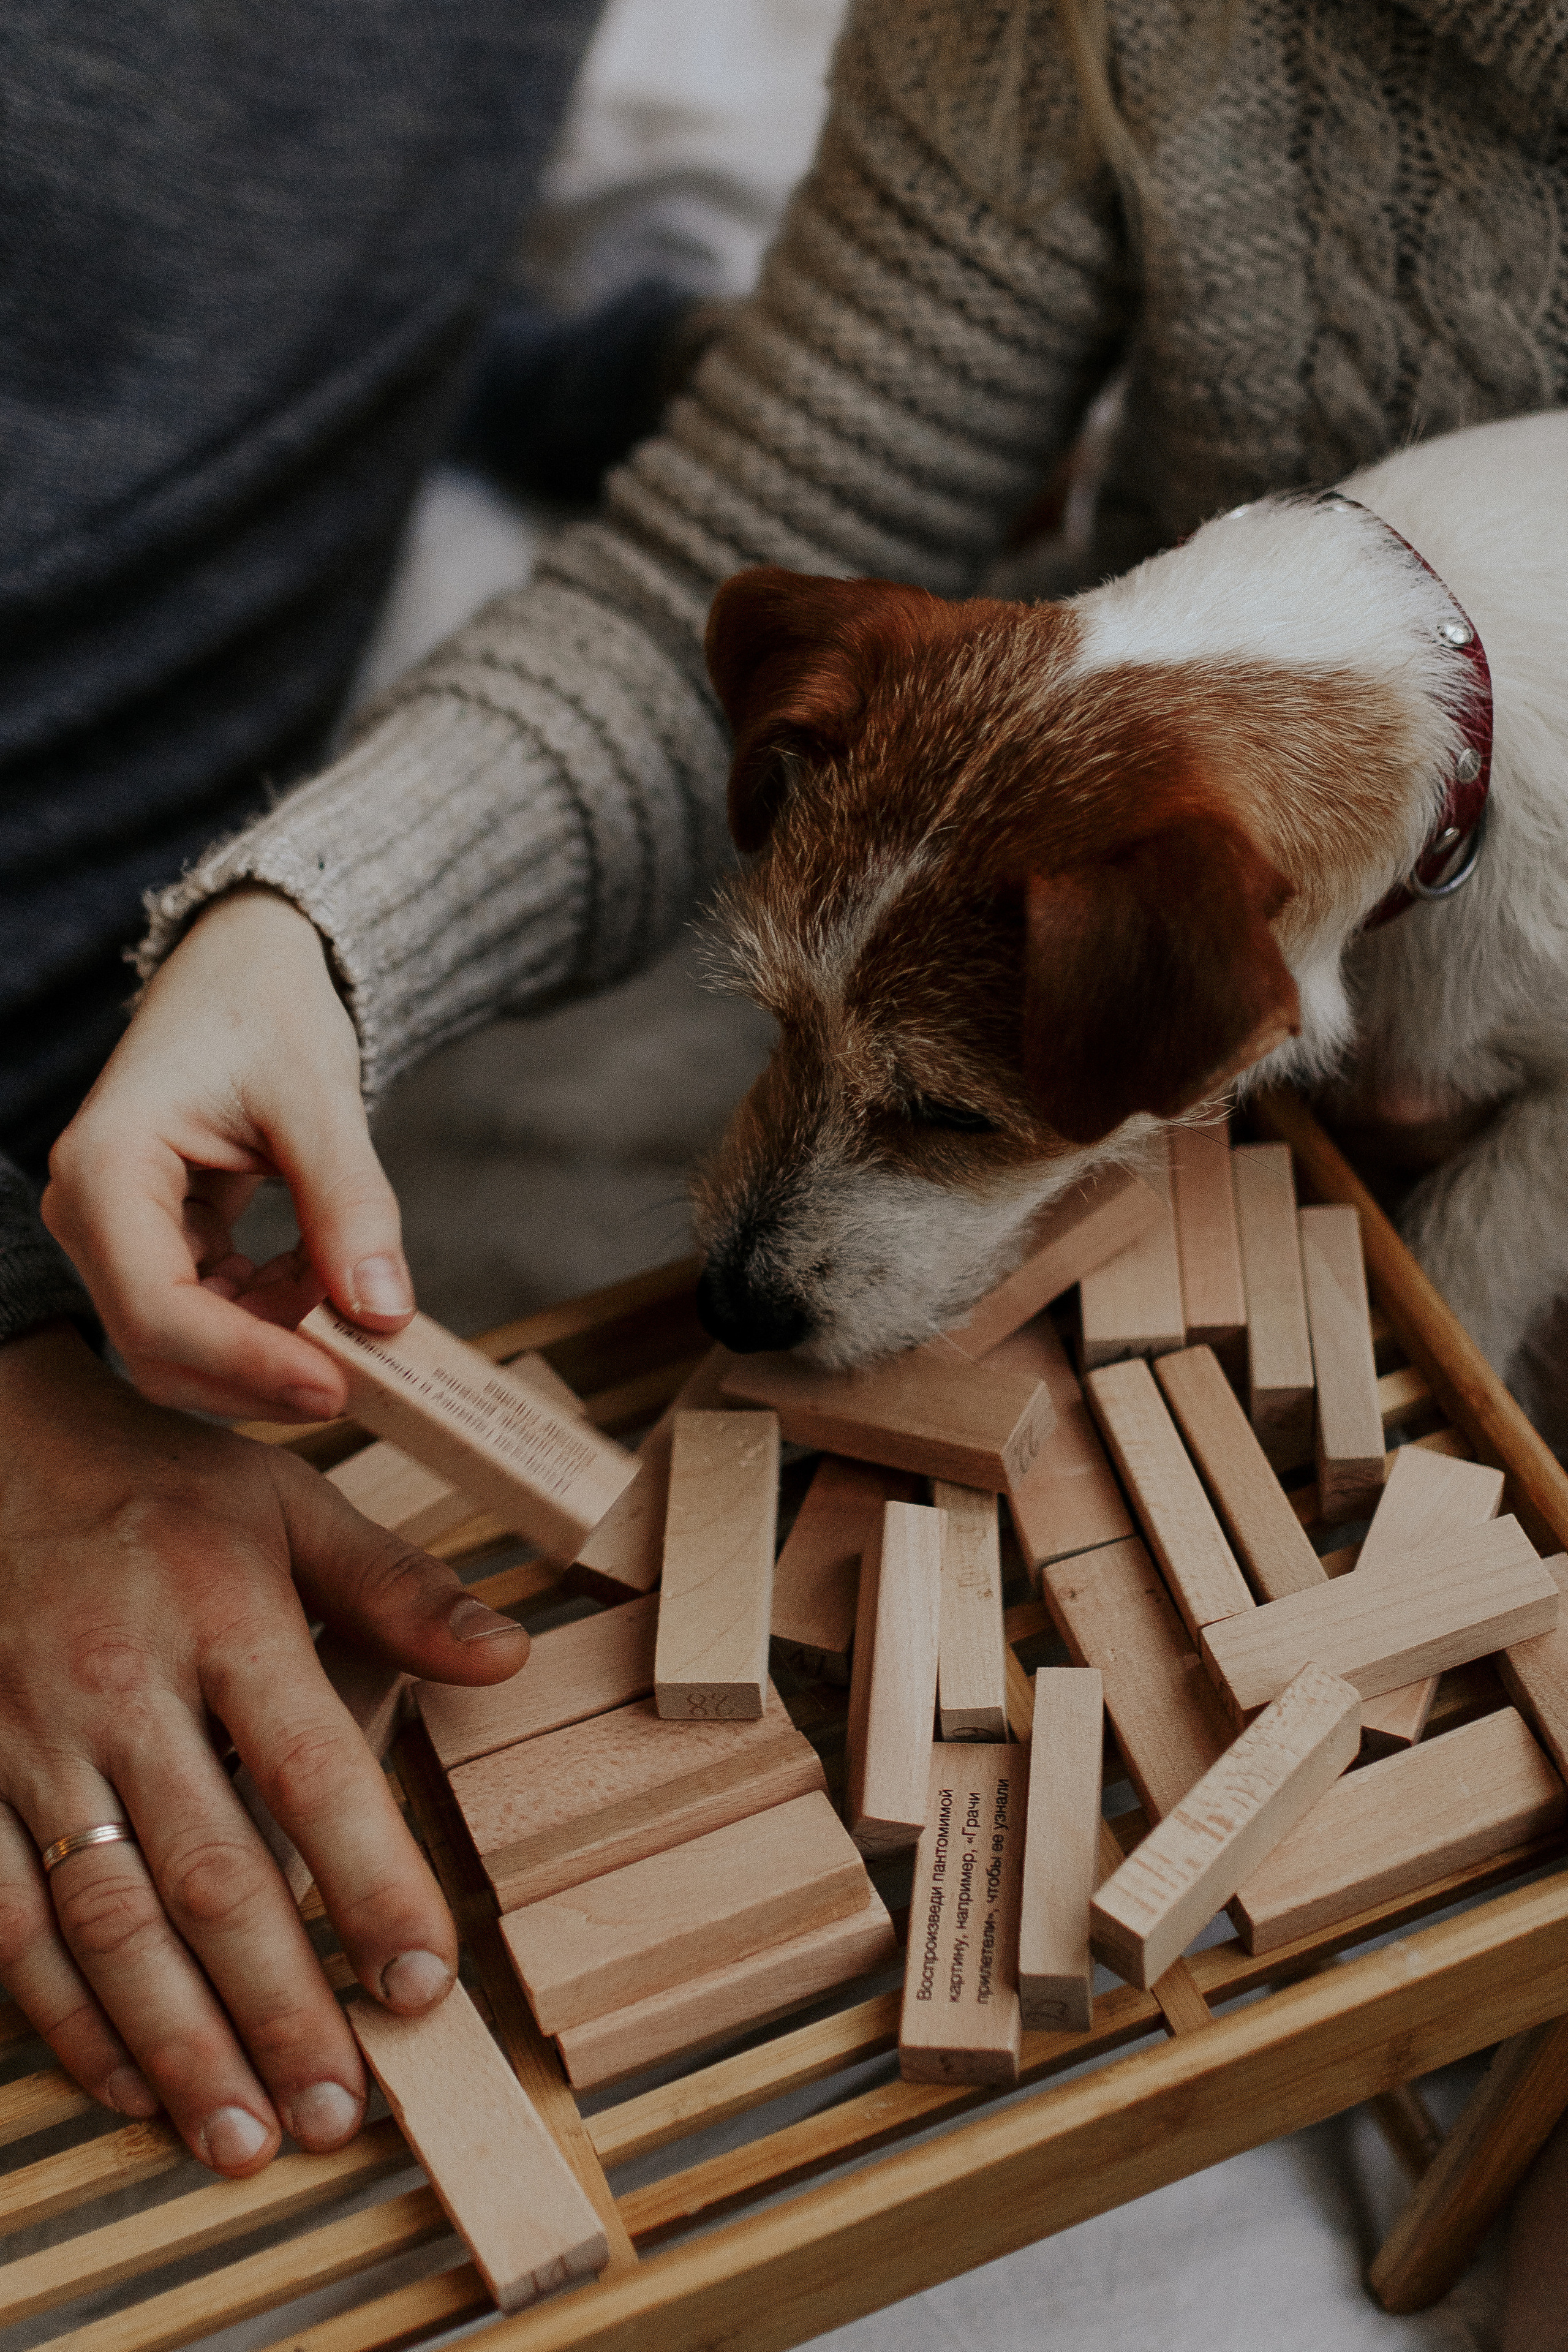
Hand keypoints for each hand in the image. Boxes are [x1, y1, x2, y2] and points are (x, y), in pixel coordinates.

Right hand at [0, 1324, 528, 2173]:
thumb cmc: (162, 1488)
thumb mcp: (289, 1506)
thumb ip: (399, 1590)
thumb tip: (509, 1658)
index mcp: (222, 1615)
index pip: (311, 1770)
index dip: (372, 1884)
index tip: (426, 1981)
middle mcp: (122, 1688)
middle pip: (207, 1872)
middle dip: (277, 2006)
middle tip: (339, 2109)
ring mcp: (30, 1743)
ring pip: (107, 1921)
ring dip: (179, 2042)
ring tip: (245, 2139)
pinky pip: (11, 1922)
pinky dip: (68, 2018)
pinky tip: (129, 2086)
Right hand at [42, 886, 411, 1423]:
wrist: (244, 966)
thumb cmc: (265, 1007)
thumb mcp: (318, 1096)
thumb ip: (349, 1204)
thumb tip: (383, 1314)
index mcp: (104, 1168)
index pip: (159, 1309)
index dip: (247, 1364)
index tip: (336, 1386)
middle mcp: (90, 1212)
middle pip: (161, 1348)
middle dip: (261, 1376)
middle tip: (365, 1379)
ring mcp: (117, 1234)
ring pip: (186, 1346)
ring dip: (275, 1346)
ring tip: (350, 1293)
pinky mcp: (154, 1244)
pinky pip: (210, 1315)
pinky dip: (274, 1315)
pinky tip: (323, 1272)